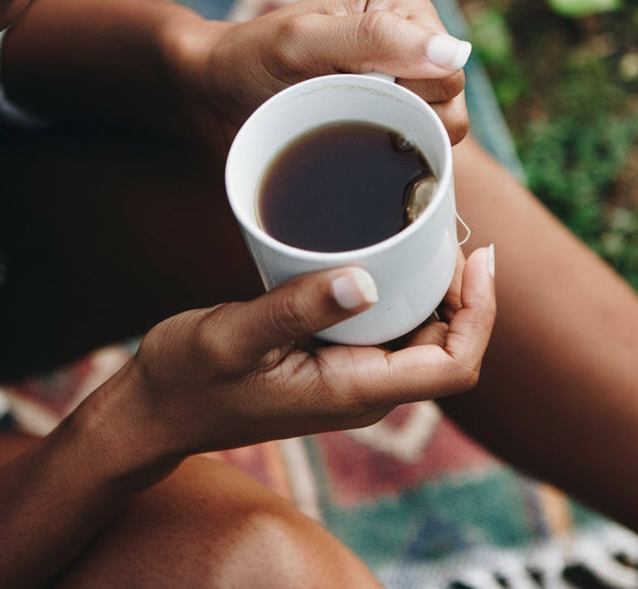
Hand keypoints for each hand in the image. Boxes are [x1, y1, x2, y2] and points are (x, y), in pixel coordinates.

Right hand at [114, 247, 495, 457]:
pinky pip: (387, 331)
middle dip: (465, 292)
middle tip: (450, 225)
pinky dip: (400, 293)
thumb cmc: (187, 378)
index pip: (455, 366)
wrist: (156, 411)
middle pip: (449, 348)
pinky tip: (385, 254)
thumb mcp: (232, 336)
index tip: (477, 254)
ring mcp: (351, 380)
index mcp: (354, 392)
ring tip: (427, 230)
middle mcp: (365, 391)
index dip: (480, 312)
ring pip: (421, 338)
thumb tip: (366, 281)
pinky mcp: (333, 363)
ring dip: (435, 291)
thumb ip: (295, 308)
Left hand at [177, 0, 471, 147]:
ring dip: (395, 137)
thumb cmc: (251, 57)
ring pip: (440, 132)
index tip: (352, 89)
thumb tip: (453, 54)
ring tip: (343, 125)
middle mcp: (411, 42)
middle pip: (450, 103)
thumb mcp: (303, 42)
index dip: (409, 92)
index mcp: (401, 9)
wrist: (214, 93)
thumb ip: (373, 40)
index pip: (448, 69)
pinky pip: (418, 147)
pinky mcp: (389, 117)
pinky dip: (391, 153)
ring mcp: (402, 83)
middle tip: (343, 109)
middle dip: (401, 116)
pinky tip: (354, 146)